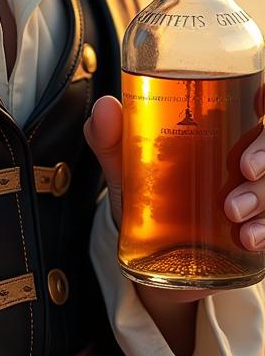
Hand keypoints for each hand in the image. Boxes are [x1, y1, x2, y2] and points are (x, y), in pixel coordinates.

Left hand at [83, 95, 264, 305]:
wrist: (148, 255)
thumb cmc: (144, 194)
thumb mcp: (125, 165)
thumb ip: (110, 138)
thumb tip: (105, 107)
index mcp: (217, 126)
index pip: (255, 103)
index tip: (259, 100)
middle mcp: (242, 156)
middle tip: (245, 168)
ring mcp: (253, 193)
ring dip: (262, 195)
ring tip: (233, 211)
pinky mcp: (256, 229)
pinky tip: (247, 238)